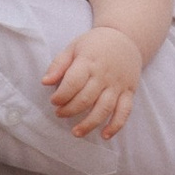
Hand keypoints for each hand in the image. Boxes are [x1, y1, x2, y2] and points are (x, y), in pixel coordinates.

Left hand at [47, 25, 143, 140]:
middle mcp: (104, 75)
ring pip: (104, 108)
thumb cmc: (96, 44)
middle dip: (70, 110)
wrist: (127, 38)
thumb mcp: (74, 47)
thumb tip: (45, 82)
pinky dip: (116, 125)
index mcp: (89, 61)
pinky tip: (105, 135)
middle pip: (86, 98)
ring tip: (76, 132)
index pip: (73, 82)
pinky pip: (124, 111)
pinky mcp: (129, 92)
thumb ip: (59, 65)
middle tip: (60, 114)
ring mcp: (118, 85)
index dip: (61, 95)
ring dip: (89, 123)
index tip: (54, 101)